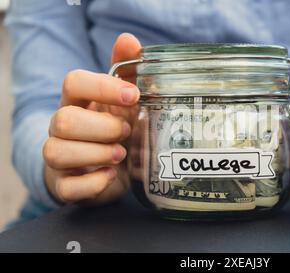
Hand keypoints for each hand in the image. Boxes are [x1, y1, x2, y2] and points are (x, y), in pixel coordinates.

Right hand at [43, 33, 140, 203]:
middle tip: (127, 132)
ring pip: (57, 152)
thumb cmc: (113, 129)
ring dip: (97, 153)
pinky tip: (111, 176)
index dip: (102, 87)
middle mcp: (61, 127)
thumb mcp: (122, 102)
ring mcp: (59, 157)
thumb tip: (129, 40)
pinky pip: (67, 186)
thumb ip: (126, 73)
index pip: (73, 82)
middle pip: (63, 120)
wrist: (104, 168)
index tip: (133, 95)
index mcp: (77, 101)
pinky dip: (93, 183)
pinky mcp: (64, 184)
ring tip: (121, 153)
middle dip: (102, 127)